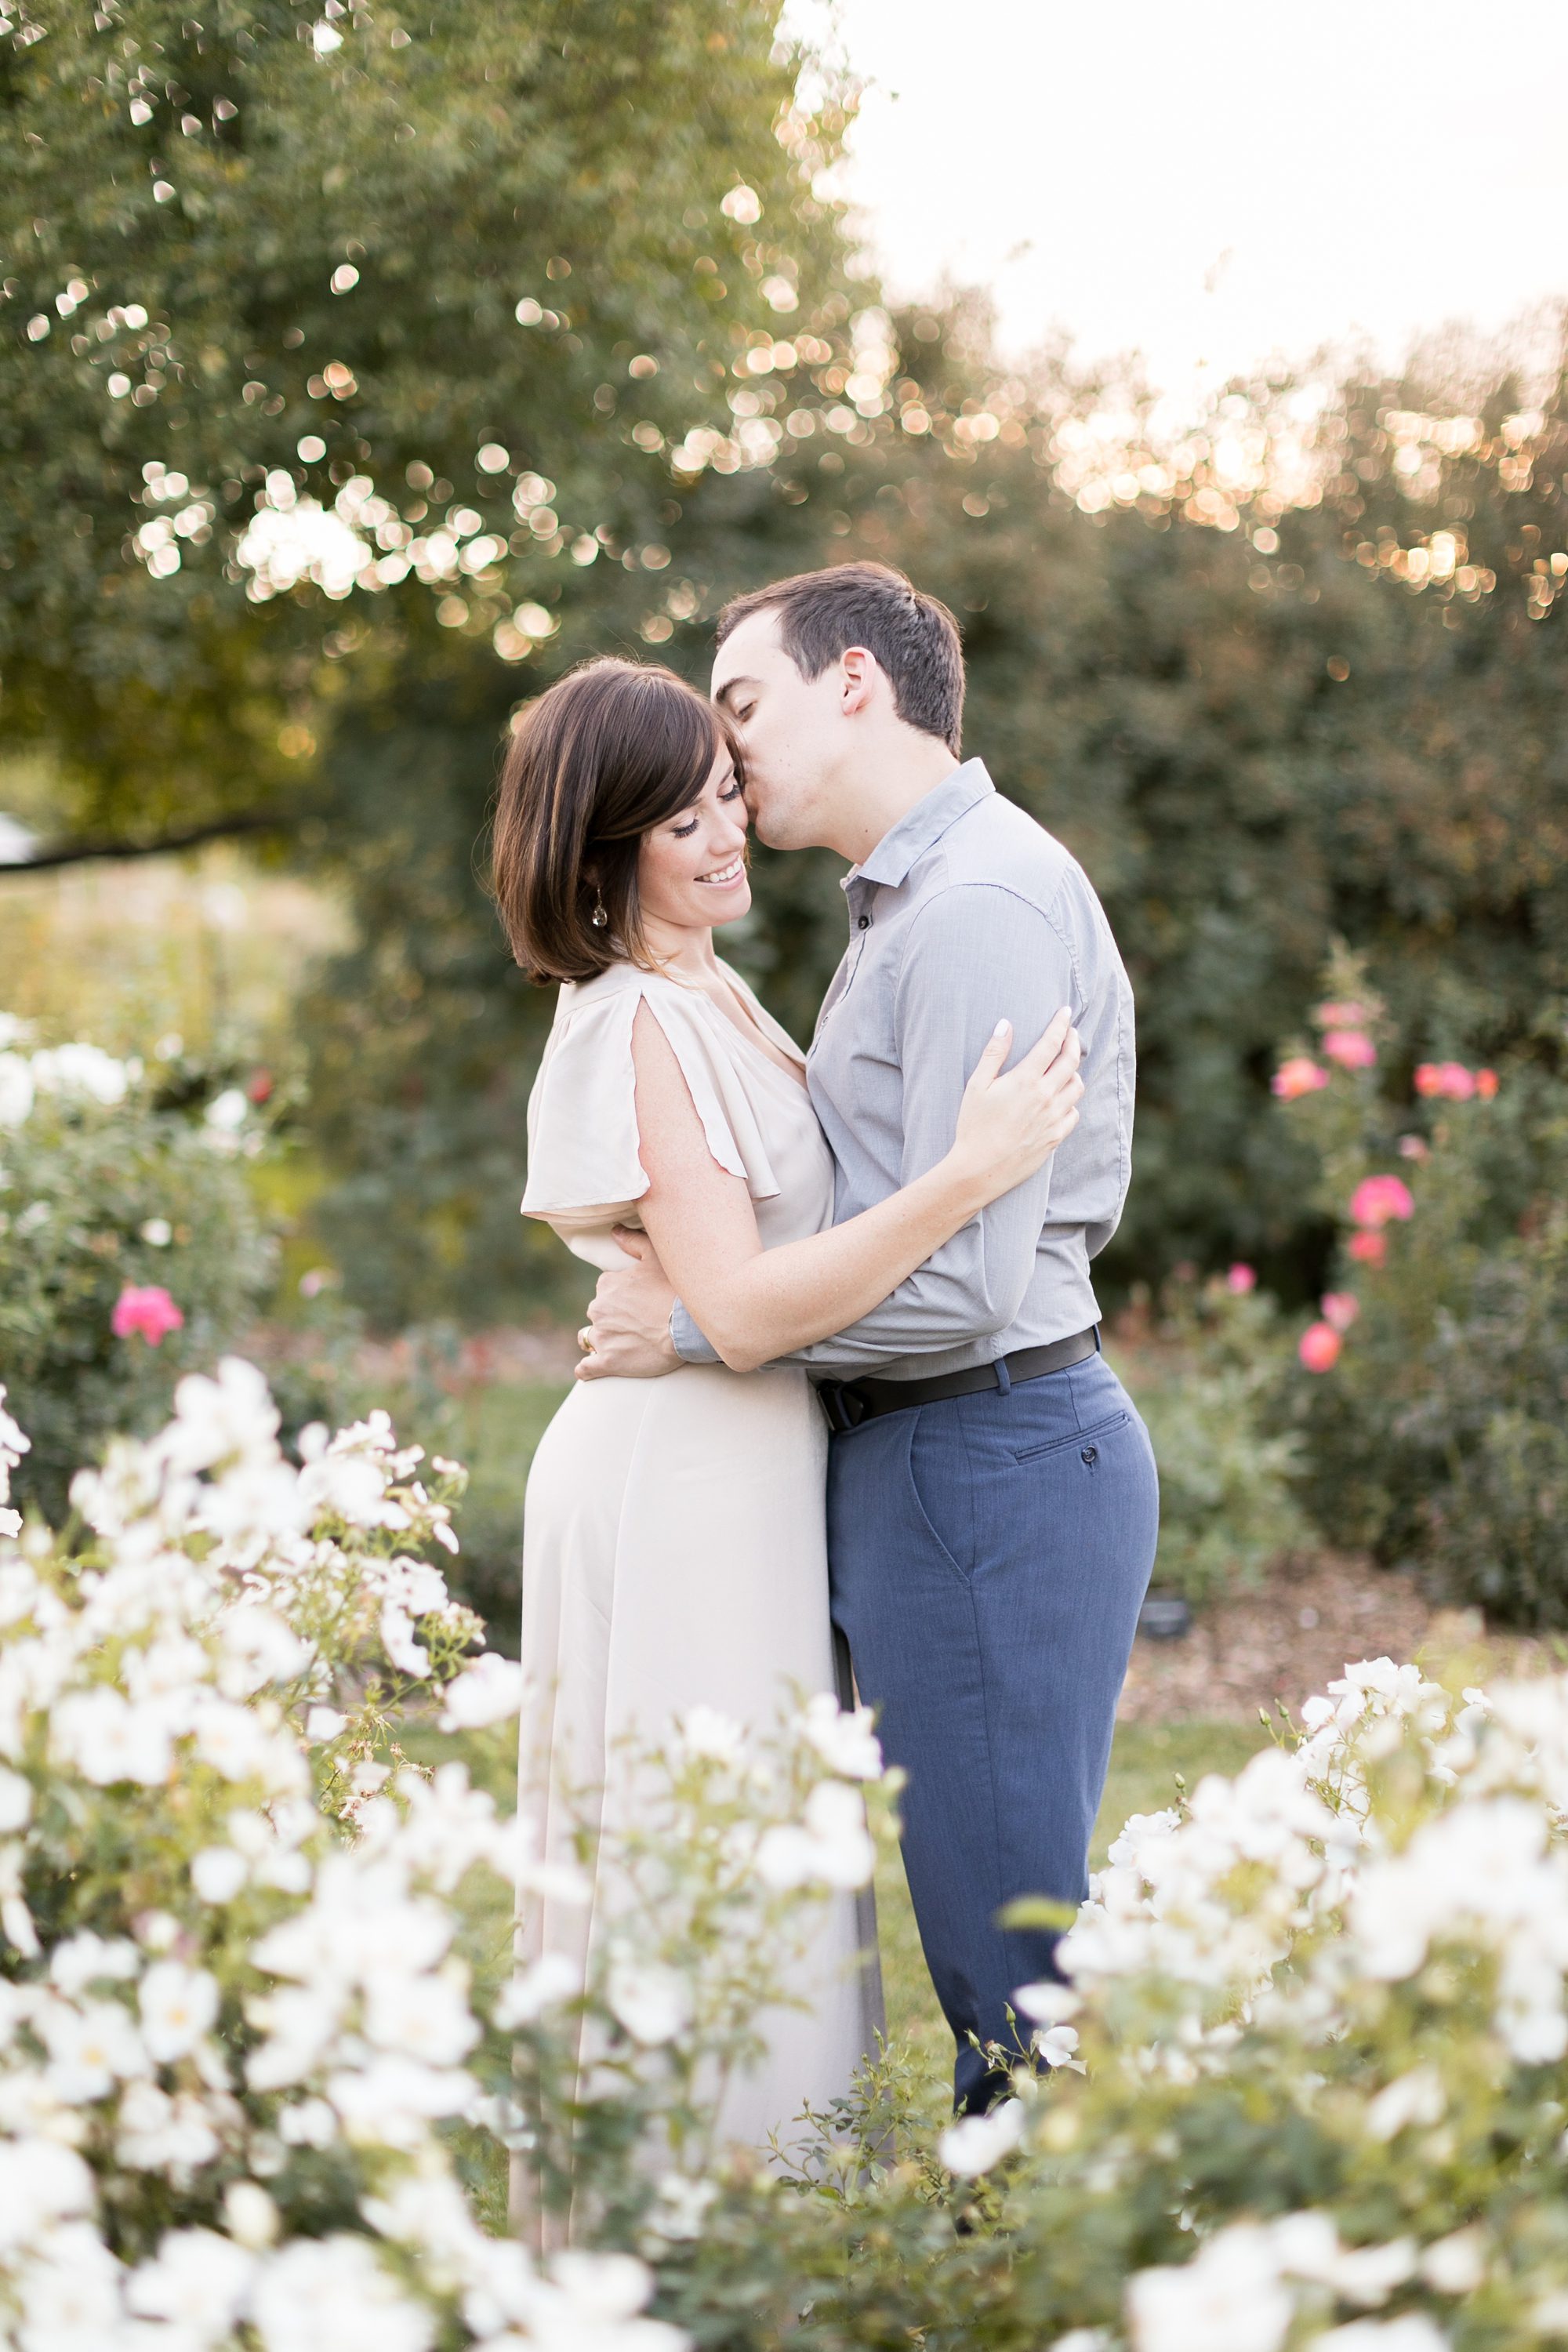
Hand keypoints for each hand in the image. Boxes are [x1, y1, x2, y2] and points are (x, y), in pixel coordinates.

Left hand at [575, 1228, 681, 1380]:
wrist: (687, 1327)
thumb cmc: (675, 1290)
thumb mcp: (656, 1257)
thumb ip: (633, 1241)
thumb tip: (615, 1230)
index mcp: (607, 1285)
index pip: (606, 1288)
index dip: (621, 1295)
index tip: (637, 1301)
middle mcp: (599, 1309)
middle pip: (598, 1313)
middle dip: (611, 1317)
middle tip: (636, 1322)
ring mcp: (602, 1337)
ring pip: (589, 1338)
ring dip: (599, 1340)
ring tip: (619, 1343)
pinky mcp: (608, 1362)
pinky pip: (586, 1368)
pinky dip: (587, 1369)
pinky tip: (590, 1369)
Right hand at [949, 1007, 1084, 1205]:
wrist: (979, 1169)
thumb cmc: (973, 1126)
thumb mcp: (976, 1086)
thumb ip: (993, 1053)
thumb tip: (1006, 1024)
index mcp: (1025, 1080)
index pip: (1051, 1043)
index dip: (1060, 1024)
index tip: (1065, 1011)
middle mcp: (1045, 1096)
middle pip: (1071, 1061)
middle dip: (1074, 1041)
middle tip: (1071, 1033)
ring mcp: (1054, 1118)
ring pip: (1077, 1087)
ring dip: (1074, 1071)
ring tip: (1067, 1066)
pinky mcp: (1056, 1137)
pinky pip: (1073, 1113)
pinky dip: (1071, 1101)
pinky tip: (1061, 1099)